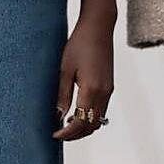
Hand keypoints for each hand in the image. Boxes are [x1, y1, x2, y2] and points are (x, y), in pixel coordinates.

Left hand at [54, 14, 114, 140]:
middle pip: (91, 126)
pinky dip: (90, 118)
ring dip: (83, 128)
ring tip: (66, 126)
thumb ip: (62, 94)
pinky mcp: (109, 87)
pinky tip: (76, 113)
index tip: (54, 135)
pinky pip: (101, 111)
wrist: (98, 28)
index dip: (67, 133)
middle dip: (75, 135)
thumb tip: (58, 116)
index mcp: (91, 89)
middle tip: (58, 134)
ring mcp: (109, 90)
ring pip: (98, 120)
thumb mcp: (64, 69)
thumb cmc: (78, 44)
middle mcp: (104, 92)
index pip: (80, 122)